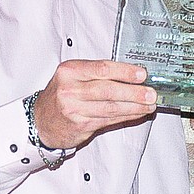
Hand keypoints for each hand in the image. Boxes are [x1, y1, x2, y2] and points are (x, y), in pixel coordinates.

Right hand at [33, 60, 156, 148]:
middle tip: (151, 93)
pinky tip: (137, 113)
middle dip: (133, 92)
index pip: (102, 68)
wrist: (41, 120)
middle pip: (108, 90)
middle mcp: (70, 89)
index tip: (142, 74)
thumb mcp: (73, 76)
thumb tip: (132, 74)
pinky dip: (126, 116)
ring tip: (149, 104)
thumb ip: (98, 73)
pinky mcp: (80, 125)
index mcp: (70, 71)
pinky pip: (109, 120)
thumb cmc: (62, 95)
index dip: (125, 71)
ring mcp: (74, 109)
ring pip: (111, 107)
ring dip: (134, 106)